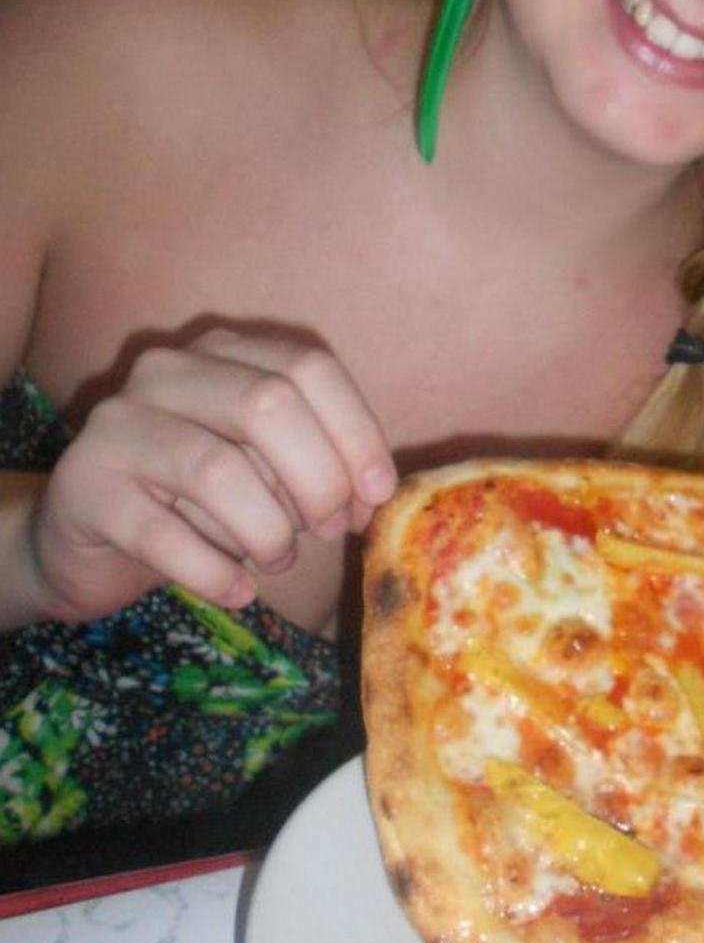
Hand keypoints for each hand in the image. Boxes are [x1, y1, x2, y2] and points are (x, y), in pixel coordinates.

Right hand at [26, 330, 396, 622]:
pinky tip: (237, 590)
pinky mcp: (86, 487)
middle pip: (268, 404)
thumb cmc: (196, 503)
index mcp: (221, 352)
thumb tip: (373, 494)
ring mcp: (117, 424)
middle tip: (328, 530)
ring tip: (278, 560)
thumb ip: (318, 466)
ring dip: (267, 531)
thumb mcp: (266, 472)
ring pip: (218, 469)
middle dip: (317, 479)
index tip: (378, 492)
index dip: (355, 431)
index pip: (307, 366)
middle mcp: (165, 371)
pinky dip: (216, 572)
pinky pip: (165, 535)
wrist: (88, 543)